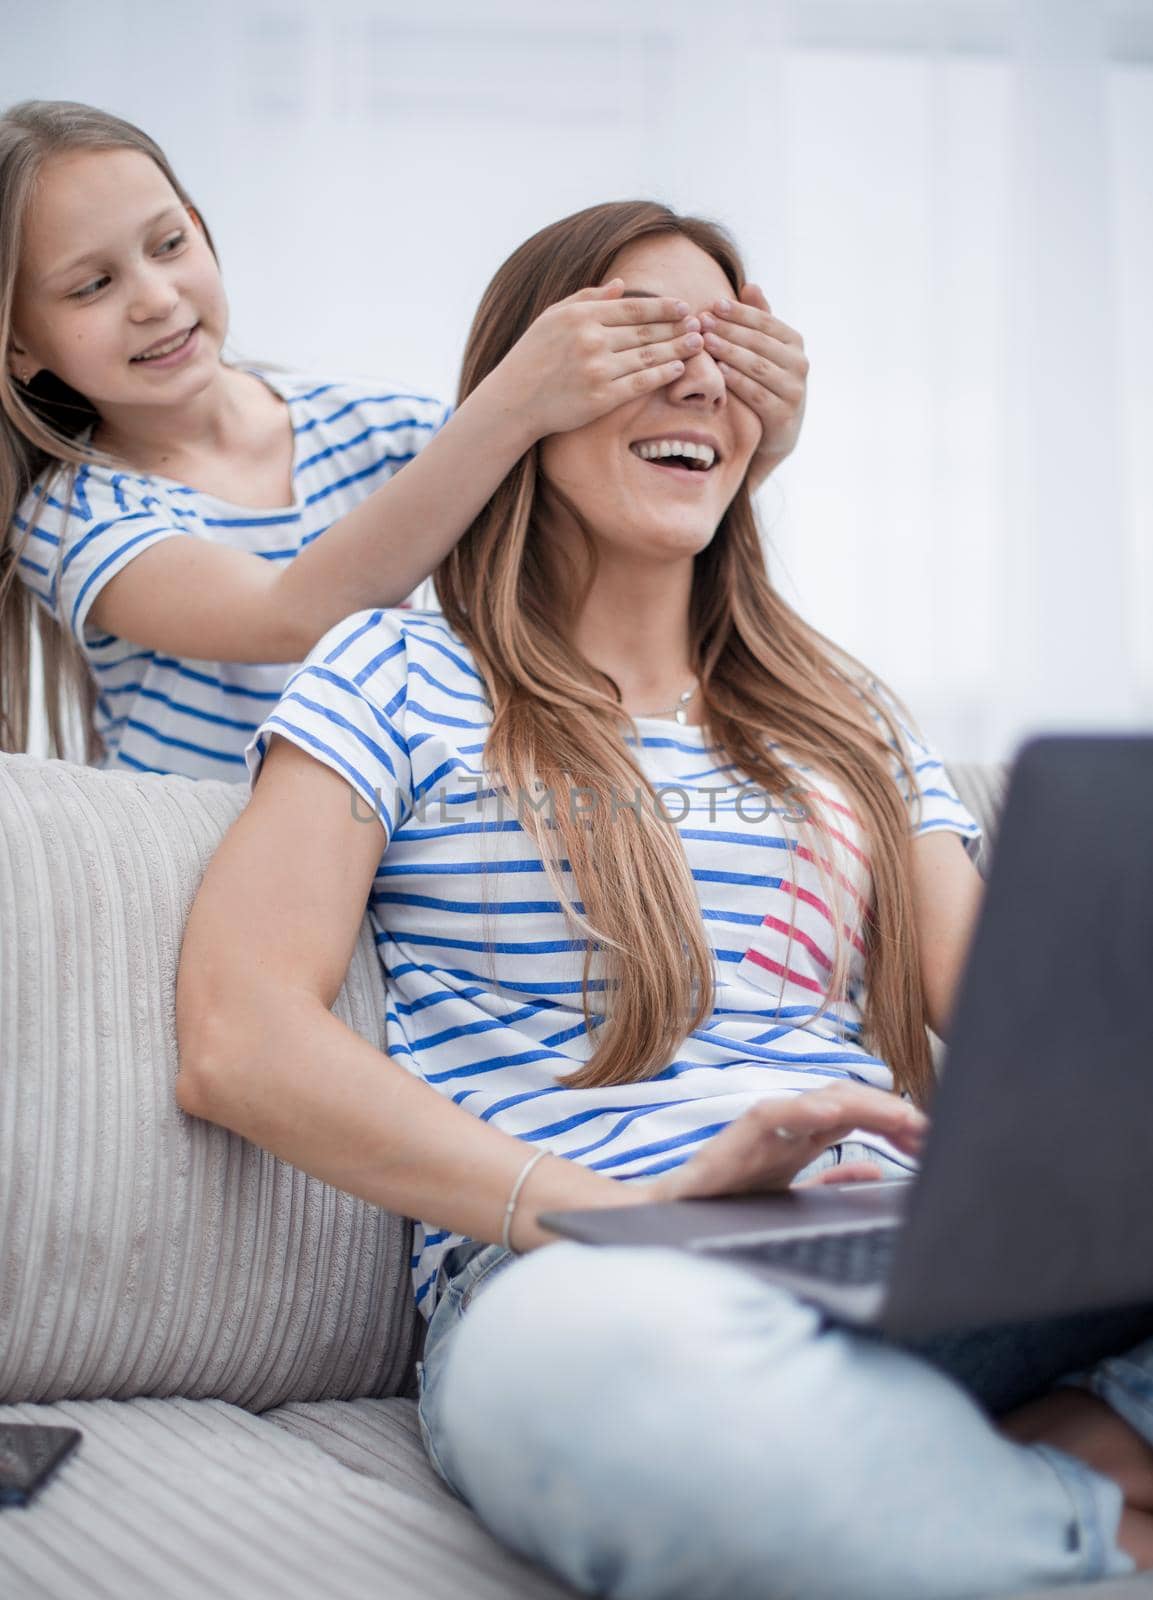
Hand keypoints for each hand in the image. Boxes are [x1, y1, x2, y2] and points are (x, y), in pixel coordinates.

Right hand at [484, 280, 703, 443]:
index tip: (684, 307)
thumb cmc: (533, 356)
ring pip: (648, 356)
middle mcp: (592, 340)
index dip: (663, 307)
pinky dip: (663, 374)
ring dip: (677, 349)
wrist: (515, 400)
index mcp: (582, 316)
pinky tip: (679, 368)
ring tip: (697, 343)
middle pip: (646, 331)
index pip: (634, 308)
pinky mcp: (601, 398)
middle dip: (677, 327)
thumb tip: (622, 285)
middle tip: (699, 324)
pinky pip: (641, 383)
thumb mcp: (553, 317)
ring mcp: (598, 370)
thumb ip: (588, 298)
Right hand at [638, 1084, 926, 1203]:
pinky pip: (772, 1114)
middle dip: (888, 1111)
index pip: (856, 1117)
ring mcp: (762, 1128)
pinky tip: (834, 1113)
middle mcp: (786, 1126)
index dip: (893, 1123)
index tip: (929, 1139)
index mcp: (801, 1139)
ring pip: (818, 1099)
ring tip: (898, 1116)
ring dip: (862, 1105)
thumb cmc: (725, 1205)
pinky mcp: (736, 1138)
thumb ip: (831, 1184)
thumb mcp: (793, 1197)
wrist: (668, 1219)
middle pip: (846, 1102)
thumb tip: (877, 1170)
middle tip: (926, 1128)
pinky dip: (803, 1109)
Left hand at [700, 285, 808, 489]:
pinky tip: (719, 373)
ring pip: (759, 366)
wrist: (777, 432)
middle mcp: (799, 363)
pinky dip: (738, 382)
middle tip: (702, 322)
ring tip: (706, 342)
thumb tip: (750, 285)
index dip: (739, 312)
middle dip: (729, 330)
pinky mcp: (785, 415)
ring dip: (731, 352)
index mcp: (794, 341)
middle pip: (759, 342)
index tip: (713, 304)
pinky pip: (758, 394)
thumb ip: (759, 319)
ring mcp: (794, 390)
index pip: (765, 321)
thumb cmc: (765, 382)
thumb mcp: (764, 350)